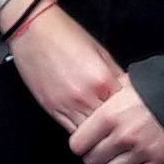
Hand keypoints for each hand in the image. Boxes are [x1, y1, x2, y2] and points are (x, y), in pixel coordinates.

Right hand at [2, 0, 127, 131]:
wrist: (32, 29)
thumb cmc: (66, 34)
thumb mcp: (100, 51)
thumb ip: (116, 74)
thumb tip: (128, 91)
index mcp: (101, 79)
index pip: (125, 107)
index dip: (129, 110)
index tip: (130, 110)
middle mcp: (85, 96)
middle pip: (109, 125)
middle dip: (115, 125)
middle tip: (120, 124)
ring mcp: (66, 105)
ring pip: (90, 134)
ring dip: (98, 132)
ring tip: (103, 129)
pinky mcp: (51, 109)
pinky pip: (71, 131)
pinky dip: (81, 132)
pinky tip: (86, 126)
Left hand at [68, 81, 163, 163]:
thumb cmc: (153, 84)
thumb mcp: (122, 84)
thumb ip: (104, 100)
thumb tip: (87, 105)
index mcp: (108, 116)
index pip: (77, 145)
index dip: (80, 143)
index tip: (85, 141)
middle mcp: (122, 136)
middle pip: (92, 161)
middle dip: (94, 156)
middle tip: (101, 150)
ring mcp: (141, 150)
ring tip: (116, 159)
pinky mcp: (159, 160)